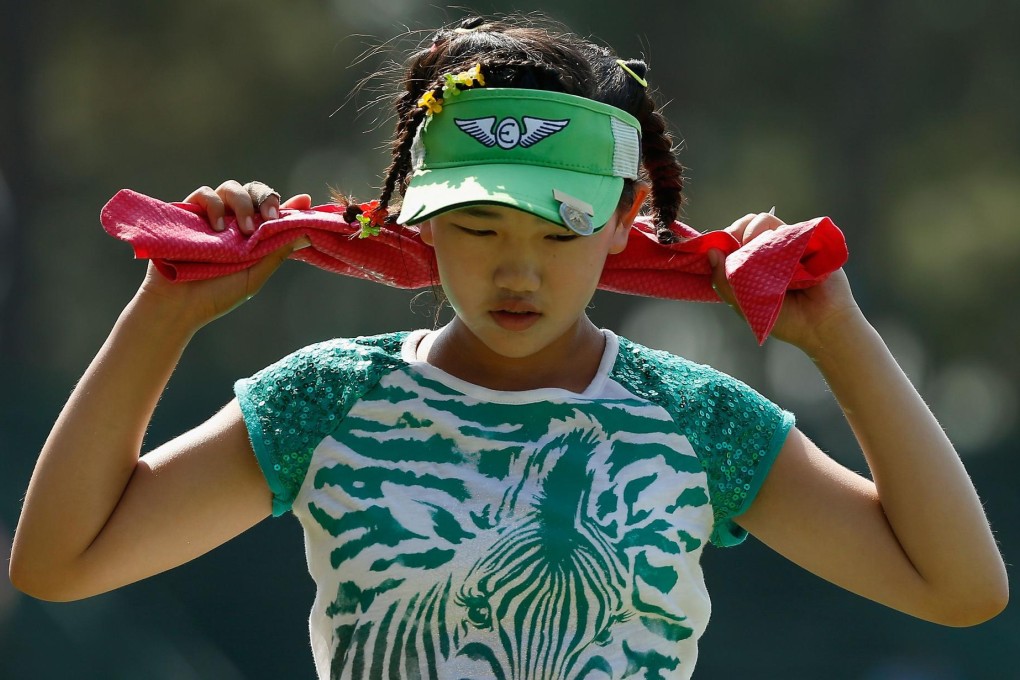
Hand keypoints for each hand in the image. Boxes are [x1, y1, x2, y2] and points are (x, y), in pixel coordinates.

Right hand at [134, 180, 313, 328]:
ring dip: (243, 203)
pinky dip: (215, 205)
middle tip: (271, 217)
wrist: (178, 306)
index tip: (305, 201)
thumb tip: (306, 235)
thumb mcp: (254, 276)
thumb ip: (276, 253)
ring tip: (244, 231)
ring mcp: (210, 215)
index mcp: (250, 235)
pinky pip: (204, 194)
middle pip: (254, 192)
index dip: (288, 205)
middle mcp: (232, 221)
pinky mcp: (188, 212)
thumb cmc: (216, 295)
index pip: (271, 212)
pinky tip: (218, 228)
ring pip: (231, 187)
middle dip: (266, 199)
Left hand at [709, 211, 864, 354]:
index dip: (722, 241)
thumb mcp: (744, 305)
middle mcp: (765, 253)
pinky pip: (788, 227)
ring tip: (762, 256)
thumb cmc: (783, 319)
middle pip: (744, 225)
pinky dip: (781, 237)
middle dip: (736, 232)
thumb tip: (710, 252)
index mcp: (748, 267)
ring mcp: (785, 245)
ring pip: (763, 222)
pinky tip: (782, 255)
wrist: (821, 324)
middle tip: (738, 246)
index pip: (728, 242)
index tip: (718, 249)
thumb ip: (723, 282)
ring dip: (756, 235)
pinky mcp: (805, 240)